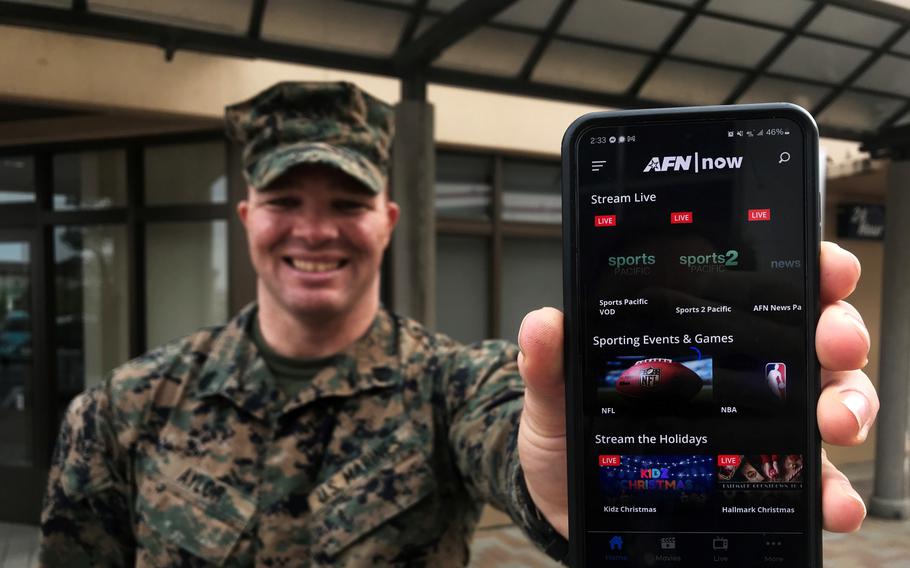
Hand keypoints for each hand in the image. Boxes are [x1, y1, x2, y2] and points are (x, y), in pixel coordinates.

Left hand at [516, 241, 876, 537]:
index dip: (805, 270)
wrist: (571, 498)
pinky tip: (829, 498)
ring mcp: (757, 423)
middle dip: (836, 331)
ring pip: (828, 400)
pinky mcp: (758, 475)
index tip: (823, 270)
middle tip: (830, 343)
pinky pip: (810, 480)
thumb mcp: (557, 391)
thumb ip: (550, 359)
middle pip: (812, 338)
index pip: (763, 288)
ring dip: (846, 404)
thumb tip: (544, 324)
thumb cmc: (574, 432)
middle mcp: (740, 370)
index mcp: (699, 332)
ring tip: (832, 421)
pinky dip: (831, 488)